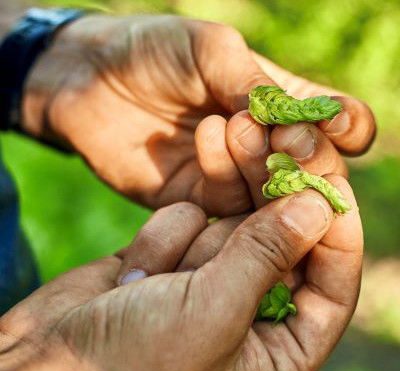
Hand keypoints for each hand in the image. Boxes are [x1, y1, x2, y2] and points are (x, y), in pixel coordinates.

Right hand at [0, 178, 361, 370]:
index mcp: (275, 352)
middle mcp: (244, 315)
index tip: (331, 174)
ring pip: (230, 225)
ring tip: (224, 143)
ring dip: (222, 197)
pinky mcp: (164, 263)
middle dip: (277, 190)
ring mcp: (201, 284)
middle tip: (280, 133)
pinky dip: (169, 232)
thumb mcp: (211, 314)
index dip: (337, 227)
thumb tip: (318, 207)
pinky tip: (138, 268)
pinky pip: (185, 226)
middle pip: (281, 240)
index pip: (329, 282)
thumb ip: (266, 257)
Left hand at [23, 14, 374, 213]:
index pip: (329, 123)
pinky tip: (209, 142)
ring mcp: (230, 177)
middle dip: (307, 158)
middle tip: (295, 143)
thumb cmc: (153, 51)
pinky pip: (224, 201)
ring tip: (242, 131)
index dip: (341, 127)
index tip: (338, 128)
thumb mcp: (208, 50)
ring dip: (263, 167)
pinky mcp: (198, 199)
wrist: (92, 82)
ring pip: (267, 191)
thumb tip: (301, 119)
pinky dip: (223, 175)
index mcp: (274, 104)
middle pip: (305, 167)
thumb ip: (252, 84)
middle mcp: (260, 147)